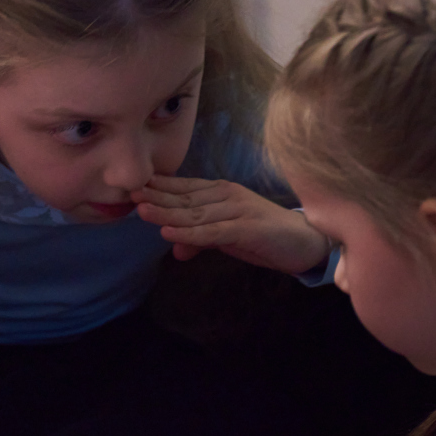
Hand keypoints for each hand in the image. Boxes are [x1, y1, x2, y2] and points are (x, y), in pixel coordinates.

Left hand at [132, 174, 329, 273]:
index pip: (184, 188)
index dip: (159, 188)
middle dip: (156, 197)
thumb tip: (175, 249)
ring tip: (141, 210)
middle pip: (185, 198)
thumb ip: (201, 239)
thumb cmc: (264, 236)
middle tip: (129, 194)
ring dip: (166, 212)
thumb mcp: (227, 237)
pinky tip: (169, 232)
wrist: (306, 241)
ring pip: (195, 212)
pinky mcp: (247, 228)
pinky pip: (212, 231)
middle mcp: (227, 195)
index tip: (133, 187)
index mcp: (221, 192)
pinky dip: (189, 232)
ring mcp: (238, 210)